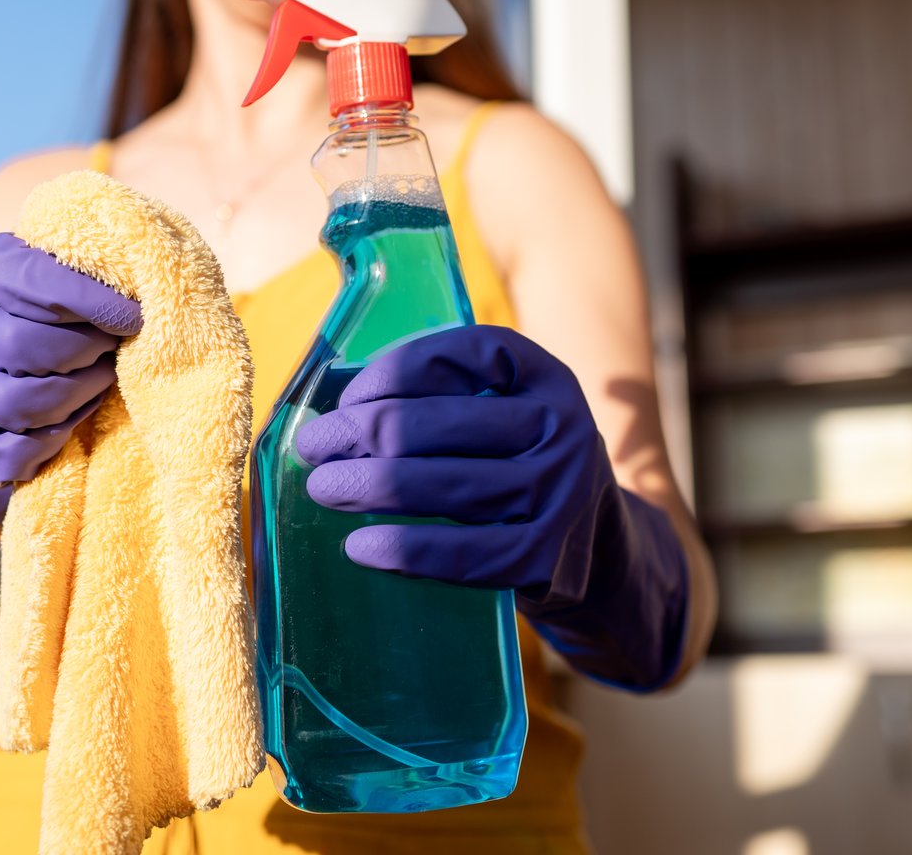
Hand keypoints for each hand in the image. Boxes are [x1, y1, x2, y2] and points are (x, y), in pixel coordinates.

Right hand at [0, 232, 142, 545]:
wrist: (4, 374)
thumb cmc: (51, 315)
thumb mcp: (58, 277)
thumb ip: (82, 270)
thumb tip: (137, 283)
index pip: (32, 284)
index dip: (91, 302)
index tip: (133, 315)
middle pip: (23, 345)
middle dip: (85, 350)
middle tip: (115, 348)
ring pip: (20, 402)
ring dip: (77, 395)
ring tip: (103, 379)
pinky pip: (13, 452)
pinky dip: (54, 441)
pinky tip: (73, 420)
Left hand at [294, 324, 687, 689]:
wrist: (597, 547)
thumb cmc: (519, 464)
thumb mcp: (502, 413)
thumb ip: (439, 395)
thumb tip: (334, 399)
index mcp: (545, 376)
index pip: (461, 353)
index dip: (393, 371)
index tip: (347, 397)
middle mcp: (562, 426)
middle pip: (434, 423)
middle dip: (357, 434)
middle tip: (313, 448)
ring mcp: (559, 494)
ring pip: (438, 485)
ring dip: (364, 486)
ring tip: (322, 489)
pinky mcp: (545, 557)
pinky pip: (459, 553)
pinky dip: (402, 548)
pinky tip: (359, 547)